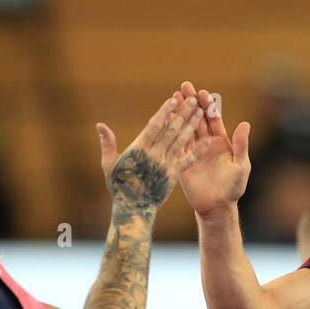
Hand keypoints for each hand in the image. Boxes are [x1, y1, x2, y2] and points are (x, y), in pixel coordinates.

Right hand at [97, 92, 204, 211]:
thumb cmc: (118, 186)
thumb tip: (100, 125)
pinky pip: (188, 160)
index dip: (165, 111)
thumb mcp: (109, 164)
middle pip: (171, 129)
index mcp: (139, 149)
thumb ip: (108, 143)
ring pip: (181, 141)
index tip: (174, 99)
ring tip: (201, 112)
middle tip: (193, 99)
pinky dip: (199, 150)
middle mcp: (154, 155)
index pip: (154, 125)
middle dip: (183, 113)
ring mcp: (165, 165)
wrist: (132, 209)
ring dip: (192, 125)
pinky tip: (209, 141)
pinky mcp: (173, 176)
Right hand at [165, 81, 250, 218]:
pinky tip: (164, 120)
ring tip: (173, 97)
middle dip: (191, 103)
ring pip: (185, 128)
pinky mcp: (182, 162)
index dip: (208, 106)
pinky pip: (177, 145)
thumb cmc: (233, 188)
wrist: (217, 207)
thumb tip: (245, 123)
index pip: (213, 119)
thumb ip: (242, 145)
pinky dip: (171, 132)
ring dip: (180, 113)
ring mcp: (193, 152)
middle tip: (184, 86)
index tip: (202, 92)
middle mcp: (206, 144)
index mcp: (220, 142)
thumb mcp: (241, 166)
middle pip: (197, 119)